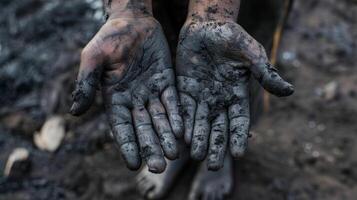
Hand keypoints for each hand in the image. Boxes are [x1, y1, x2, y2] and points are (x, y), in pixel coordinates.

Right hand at [70, 15, 182, 172]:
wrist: (133, 20)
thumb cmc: (109, 37)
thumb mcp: (93, 57)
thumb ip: (86, 83)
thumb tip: (75, 112)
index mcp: (114, 98)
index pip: (121, 127)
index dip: (127, 145)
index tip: (134, 165)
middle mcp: (134, 100)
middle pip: (143, 128)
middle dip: (151, 147)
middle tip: (159, 167)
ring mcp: (152, 92)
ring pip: (160, 119)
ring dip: (167, 137)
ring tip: (173, 154)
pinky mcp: (167, 82)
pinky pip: (173, 102)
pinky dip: (176, 116)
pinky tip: (181, 130)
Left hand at [176, 18, 293, 169]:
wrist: (207, 24)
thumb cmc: (233, 36)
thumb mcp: (251, 53)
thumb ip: (265, 73)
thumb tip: (289, 91)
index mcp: (237, 94)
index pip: (239, 120)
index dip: (239, 136)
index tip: (238, 154)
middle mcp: (219, 99)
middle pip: (218, 127)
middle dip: (216, 146)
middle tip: (212, 166)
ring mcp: (201, 96)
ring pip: (200, 122)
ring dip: (198, 139)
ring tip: (195, 156)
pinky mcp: (184, 89)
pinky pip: (183, 109)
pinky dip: (182, 123)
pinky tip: (180, 136)